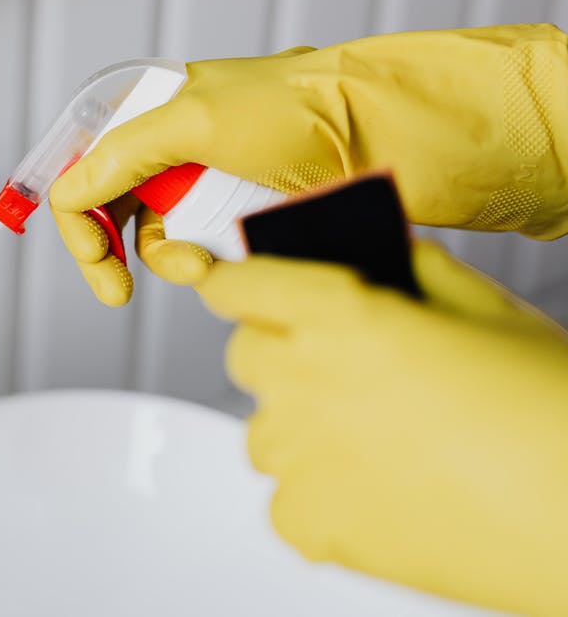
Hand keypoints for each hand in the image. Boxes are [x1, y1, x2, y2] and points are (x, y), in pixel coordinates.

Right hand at [51, 24, 567, 304]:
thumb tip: (71, 188)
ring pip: (159, 241)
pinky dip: (206, 266)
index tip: (92, 256)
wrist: (393, 138)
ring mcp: (211, 185)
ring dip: (170, 261)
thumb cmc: (308, 111)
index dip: (77, 214)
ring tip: (201, 264)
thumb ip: (121, 154)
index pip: (85, 165)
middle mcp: (178, 148)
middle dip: (115, 250)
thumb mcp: (196, 118)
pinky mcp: (243, 219)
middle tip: (116, 285)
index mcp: (158, 110)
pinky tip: (224, 262)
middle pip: (113, 211)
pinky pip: (203, 254)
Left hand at [196, 240, 567, 615]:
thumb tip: (378, 253)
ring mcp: (297, 459)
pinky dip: (321, 494)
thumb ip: (412, 272)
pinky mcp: (307, 523)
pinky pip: (286, 498)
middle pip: (246, 355)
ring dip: (303, 427)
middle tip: (341, 366)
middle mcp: (301, 382)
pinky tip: (385, 492)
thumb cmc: (551, 409)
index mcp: (339, 316)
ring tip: (383, 440)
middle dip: (281, 350)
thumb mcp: (487, 312)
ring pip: (265, 430)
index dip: (241, 284)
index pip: (240, 286)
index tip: (241, 288)